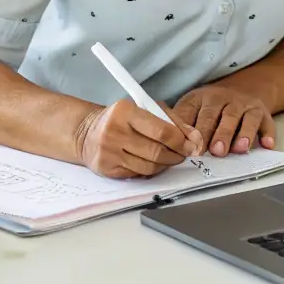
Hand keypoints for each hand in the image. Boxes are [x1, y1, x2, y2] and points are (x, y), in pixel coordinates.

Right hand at [76, 100, 203, 178]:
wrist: (87, 133)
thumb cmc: (122, 119)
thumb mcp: (146, 109)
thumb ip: (173, 120)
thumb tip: (196, 139)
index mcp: (125, 111)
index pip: (161, 131)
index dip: (182, 141)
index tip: (193, 145)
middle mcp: (114, 131)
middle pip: (157, 152)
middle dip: (177, 155)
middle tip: (185, 153)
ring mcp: (109, 152)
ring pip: (150, 167)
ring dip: (166, 164)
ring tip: (170, 157)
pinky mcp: (107, 169)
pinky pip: (138, 174)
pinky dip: (151, 170)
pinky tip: (153, 162)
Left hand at [172, 85, 274, 156]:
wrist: (245, 87)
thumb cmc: (211, 107)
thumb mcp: (193, 107)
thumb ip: (180, 123)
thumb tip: (165, 143)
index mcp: (202, 98)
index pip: (194, 112)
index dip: (191, 130)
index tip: (188, 146)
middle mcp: (224, 99)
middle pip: (219, 115)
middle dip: (217, 133)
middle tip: (214, 151)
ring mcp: (245, 105)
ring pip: (243, 118)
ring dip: (242, 133)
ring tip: (239, 149)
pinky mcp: (263, 113)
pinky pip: (267, 123)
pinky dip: (268, 134)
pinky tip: (267, 145)